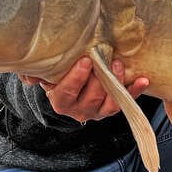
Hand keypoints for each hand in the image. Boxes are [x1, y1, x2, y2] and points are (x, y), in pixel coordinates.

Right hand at [20, 57, 149, 122]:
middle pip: (90, 99)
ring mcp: (98, 111)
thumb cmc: (59, 72)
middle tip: (104, 60)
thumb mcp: (46, 72)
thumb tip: (28, 76)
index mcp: (60, 101)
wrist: (75, 80)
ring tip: (119, 64)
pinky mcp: (113, 108)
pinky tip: (143, 79)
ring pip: (108, 104)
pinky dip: (135, 91)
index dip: (76, 79)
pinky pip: (126, 102)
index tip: (84, 62)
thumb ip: (36, 72)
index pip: (67, 93)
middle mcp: (79, 110)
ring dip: (116, 84)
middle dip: (99, 80)